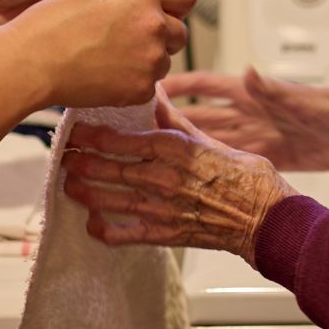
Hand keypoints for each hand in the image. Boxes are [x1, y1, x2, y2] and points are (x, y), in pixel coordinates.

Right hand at [0, 0, 196, 109]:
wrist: (30, 63)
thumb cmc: (49, 25)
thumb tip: (142, 5)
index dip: (174, 4)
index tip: (165, 12)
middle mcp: (153, 22)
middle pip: (179, 31)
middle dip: (161, 36)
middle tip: (130, 41)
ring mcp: (150, 58)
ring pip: (165, 60)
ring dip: (147, 60)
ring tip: (111, 59)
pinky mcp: (142, 88)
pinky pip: (150, 85)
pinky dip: (133, 83)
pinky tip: (106, 77)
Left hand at [62, 89, 296, 267]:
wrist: (266, 217)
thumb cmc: (244, 176)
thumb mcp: (207, 138)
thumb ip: (174, 119)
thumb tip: (153, 92)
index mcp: (173, 149)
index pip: (118, 140)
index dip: (90, 135)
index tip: (75, 130)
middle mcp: (162, 178)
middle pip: (107, 169)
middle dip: (79, 162)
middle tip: (62, 156)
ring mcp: (161, 209)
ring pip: (109, 200)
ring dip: (84, 192)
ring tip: (68, 185)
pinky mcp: (165, 234)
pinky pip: (126, 235)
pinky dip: (105, 231)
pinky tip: (92, 224)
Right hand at [161, 67, 328, 170]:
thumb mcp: (308, 101)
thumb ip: (276, 91)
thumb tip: (248, 72)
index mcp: (255, 95)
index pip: (207, 86)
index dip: (178, 85)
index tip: (148, 85)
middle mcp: (250, 115)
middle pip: (200, 116)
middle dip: (169, 119)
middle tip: (136, 127)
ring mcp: (257, 138)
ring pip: (211, 142)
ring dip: (185, 147)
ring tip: (152, 156)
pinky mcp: (268, 160)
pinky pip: (232, 164)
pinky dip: (212, 169)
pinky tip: (192, 178)